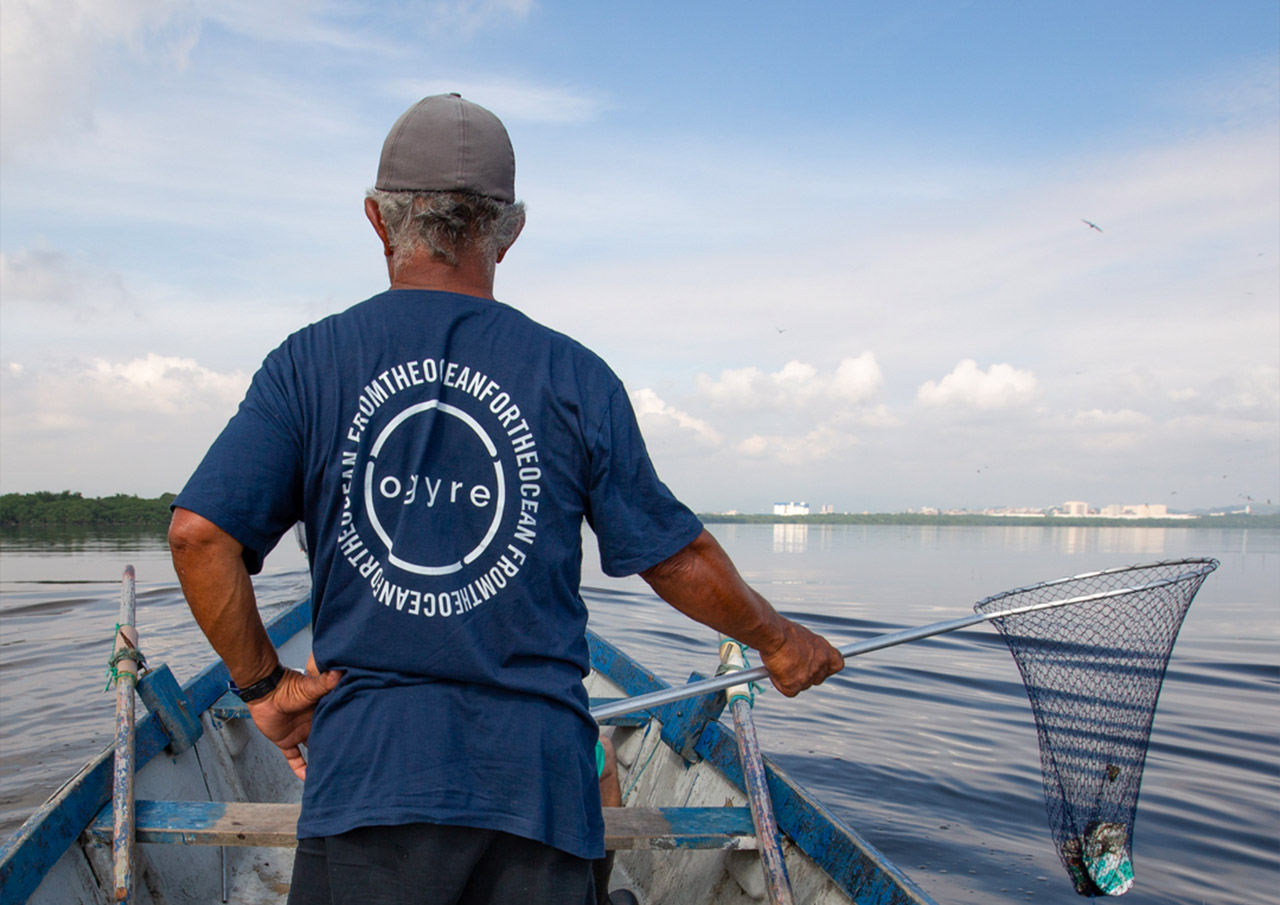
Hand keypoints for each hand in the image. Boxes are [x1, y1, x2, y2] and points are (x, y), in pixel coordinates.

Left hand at [245, 661, 341, 780]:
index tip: (359, 740)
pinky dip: (300, 768)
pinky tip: (307, 778)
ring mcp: (300, 733)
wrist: (264, 691)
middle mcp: (313, 723)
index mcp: (322, 710)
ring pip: (313, 750)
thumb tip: (341, 672)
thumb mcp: (310, 686)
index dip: (346, 731)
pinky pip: (295, 758)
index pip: (337, 722)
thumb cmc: (287, 686)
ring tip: (332, 772)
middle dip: (335, 748)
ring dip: (320, 760)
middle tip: (349, 760)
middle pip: (327, 738)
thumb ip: (326, 682)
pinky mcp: (287, 741)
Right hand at [757, 620, 843, 696]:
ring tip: (780, 662)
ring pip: (802, 685)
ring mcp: (809, 677)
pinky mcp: (794, 685)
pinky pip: (788, 690)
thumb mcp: (804, 637)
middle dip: (806, 675)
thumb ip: (809, 650)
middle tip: (792, 665)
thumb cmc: (784, 631)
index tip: (820, 666)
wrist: (773, 634)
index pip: (836, 665)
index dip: (827, 667)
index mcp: (826, 651)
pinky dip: (779, 683)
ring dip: (791, 678)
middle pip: (818, 678)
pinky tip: (774, 670)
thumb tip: (804, 657)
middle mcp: (821, 664)